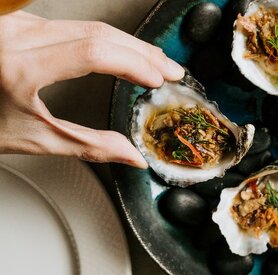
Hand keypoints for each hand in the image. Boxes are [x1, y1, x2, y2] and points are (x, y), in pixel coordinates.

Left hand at [0, 11, 184, 166]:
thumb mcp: (33, 139)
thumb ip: (89, 147)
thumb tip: (131, 156)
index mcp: (17, 68)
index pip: (93, 53)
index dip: (134, 63)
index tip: (157, 79)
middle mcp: (14, 36)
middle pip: (97, 32)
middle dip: (140, 51)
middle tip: (168, 70)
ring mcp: (16, 24)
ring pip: (87, 24)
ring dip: (126, 43)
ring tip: (151, 62)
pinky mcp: (18, 21)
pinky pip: (72, 23)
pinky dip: (104, 38)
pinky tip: (119, 50)